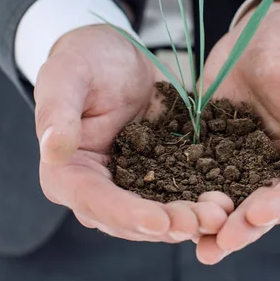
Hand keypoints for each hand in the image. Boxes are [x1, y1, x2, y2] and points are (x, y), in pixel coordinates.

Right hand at [35, 24, 228, 242]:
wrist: (116, 56)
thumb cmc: (85, 60)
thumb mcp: (67, 76)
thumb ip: (57, 112)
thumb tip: (53, 150)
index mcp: (67, 173)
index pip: (95, 203)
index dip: (127, 215)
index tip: (159, 222)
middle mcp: (97, 189)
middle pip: (131, 220)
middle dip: (169, 224)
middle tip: (205, 222)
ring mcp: (129, 186)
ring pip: (158, 216)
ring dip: (189, 219)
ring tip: (222, 214)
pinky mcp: (157, 176)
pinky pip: (178, 195)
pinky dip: (199, 201)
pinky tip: (226, 200)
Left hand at [196, 2, 279, 263]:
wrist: (266, 26)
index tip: (257, 213)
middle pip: (267, 204)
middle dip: (244, 225)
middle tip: (218, 244)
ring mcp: (248, 158)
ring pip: (235, 197)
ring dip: (216, 223)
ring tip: (196, 244)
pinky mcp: (217, 146)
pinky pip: (204, 173)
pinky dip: (190, 192)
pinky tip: (171, 209)